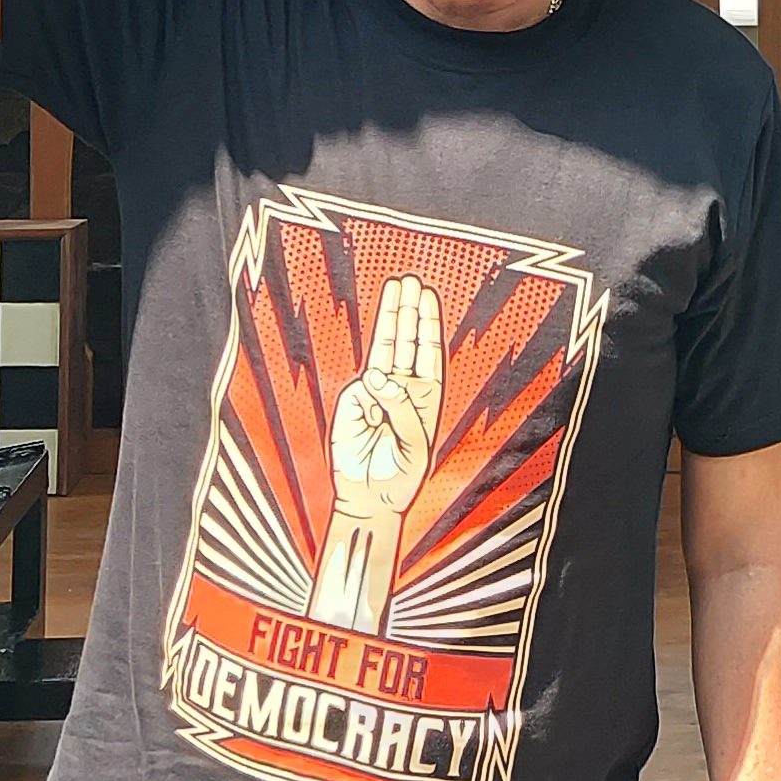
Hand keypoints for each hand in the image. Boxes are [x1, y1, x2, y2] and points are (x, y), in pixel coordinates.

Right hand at [328, 274, 444, 529]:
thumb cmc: (400, 477)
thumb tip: (375, 376)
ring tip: (393, 289)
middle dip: (407, 310)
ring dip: (388, 319)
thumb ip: (400, 408)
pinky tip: (377, 378)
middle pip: (405, 340)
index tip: (428, 296)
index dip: (427, 323)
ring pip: (383, 347)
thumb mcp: (415, 444)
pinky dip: (372, 375)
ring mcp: (375, 391)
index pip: (427, 351)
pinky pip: (363, 381)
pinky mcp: (352, 400)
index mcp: (425, 397)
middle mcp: (402, 388)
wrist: (370, 499)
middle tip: (409, 281)